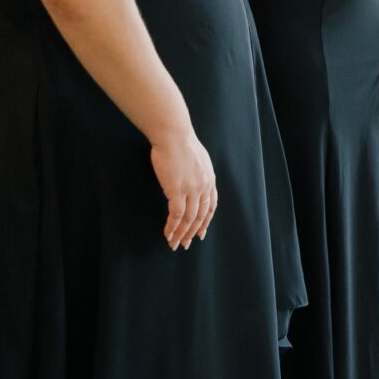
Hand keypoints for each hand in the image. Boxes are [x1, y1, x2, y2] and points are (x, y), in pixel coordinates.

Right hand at [151, 126, 216, 249]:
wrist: (173, 134)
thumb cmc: (180, 141)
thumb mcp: (198, 157)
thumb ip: (198, 170)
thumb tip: (193, 175)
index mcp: (209, 180)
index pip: (210, 207)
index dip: (205, 222)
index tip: (201, 233)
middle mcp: (204, 188)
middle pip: (200, 216)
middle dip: (192, 233)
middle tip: (185, 244)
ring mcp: (191, 190)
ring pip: (188, 219)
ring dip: (181, 233)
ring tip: (174, 243)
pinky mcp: (176, 191)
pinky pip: (176, 215)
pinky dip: (172, 226)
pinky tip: (168, 233)